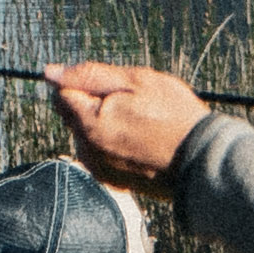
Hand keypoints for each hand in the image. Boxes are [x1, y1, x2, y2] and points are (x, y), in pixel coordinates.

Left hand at [45, 58, 210, 185]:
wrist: (202, 160)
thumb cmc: (173, 115)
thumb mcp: (136, 81)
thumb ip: (90, 75)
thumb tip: (51, 72)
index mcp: (89, 124)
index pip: (62, 93)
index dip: (85, 82)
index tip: (115, 85)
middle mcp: (87, 150)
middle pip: (71, 114)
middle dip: (92, 102)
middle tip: (132, 102)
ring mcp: (98, 168)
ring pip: (85, 133)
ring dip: (102, 123)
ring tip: (140, 123)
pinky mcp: (111, 180)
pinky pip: (99, 152)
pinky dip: (111, 142)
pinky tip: (139, 141)